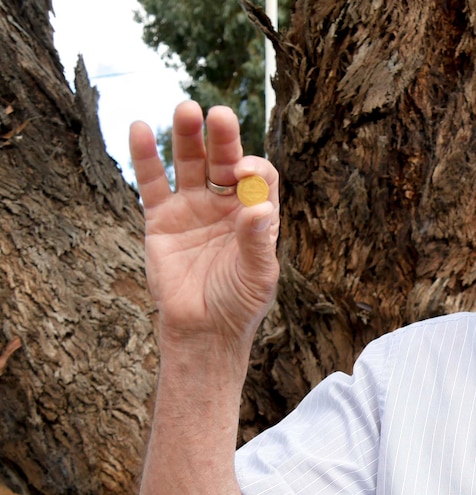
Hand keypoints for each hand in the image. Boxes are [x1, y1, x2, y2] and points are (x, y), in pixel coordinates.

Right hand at [129, 101, 279, 344]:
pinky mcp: (162, 219)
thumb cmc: (239, 304)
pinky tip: (140, 128)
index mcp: (257, 213)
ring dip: (187, 136)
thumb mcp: (258, 276)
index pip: (259, 177)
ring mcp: (193, 208)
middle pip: (224, 161)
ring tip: (186, 108)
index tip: (243, 172)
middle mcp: (226, 204)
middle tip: (218, 115)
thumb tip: (258, 209)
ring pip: (190, 164)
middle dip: (223, 138)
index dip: (254, 168)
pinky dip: (146, 156)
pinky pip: (154, 183)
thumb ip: (257, 243)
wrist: (202, 331)